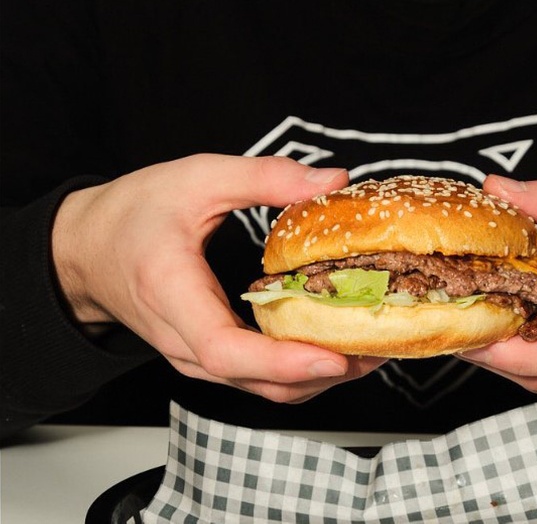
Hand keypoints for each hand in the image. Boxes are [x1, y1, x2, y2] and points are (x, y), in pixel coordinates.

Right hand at [52, 154, 385, 402]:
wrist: (88, 250)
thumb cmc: (135, 214)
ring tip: (370, 349)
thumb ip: (264, 177)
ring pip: (263, 389)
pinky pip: (259, 379)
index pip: (225, 350)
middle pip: (257, 381)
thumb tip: (331, 179)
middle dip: (323, 374)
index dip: (282, 361)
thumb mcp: (197, 177)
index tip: (334, 356)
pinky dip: (301, 371)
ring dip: (318, 378)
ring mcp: (195, 357)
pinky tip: (336, 345)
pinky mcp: (209, 358)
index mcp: (171, 294)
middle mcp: (182, 341)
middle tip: (380, 347)